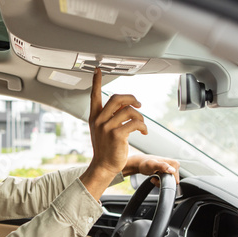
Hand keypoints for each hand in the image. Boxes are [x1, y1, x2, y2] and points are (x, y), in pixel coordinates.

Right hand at [80, 69, 147, 199]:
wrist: (104, 166)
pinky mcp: (117, 135)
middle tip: (139, 104)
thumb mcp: (103, 130)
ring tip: (142, 124)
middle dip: (131, 98)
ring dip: (140, 116)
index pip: (94, 95)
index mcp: (94, 117)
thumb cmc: (105, 149)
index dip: (96, 81)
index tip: (97, 70)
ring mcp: (107, 127)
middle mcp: (99, 120)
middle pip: (117, 98)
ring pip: (129, 111)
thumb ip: (111, 116)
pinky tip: (143, 132)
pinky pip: (135, 123)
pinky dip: (143, 126)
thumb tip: (127, 105)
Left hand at [124, 154, 180, 184]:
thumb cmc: (145, 163)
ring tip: (155, 177)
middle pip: (172, 182)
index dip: (166, 181)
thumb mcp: (152, 164)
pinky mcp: (168, 173)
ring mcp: (171, 170)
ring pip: (168, 183)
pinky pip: (166, 182)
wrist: (141, 163)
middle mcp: (174, 166)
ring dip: (160, 182)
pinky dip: (160, 182)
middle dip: (162, 182)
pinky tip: (155, 177)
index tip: (158, 176)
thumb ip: (162, 166)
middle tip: (155, 177)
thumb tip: (172, 170)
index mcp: (174, 163)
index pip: (175, 179)